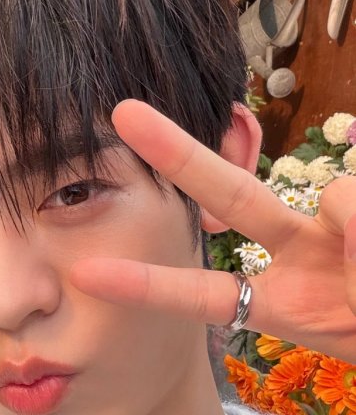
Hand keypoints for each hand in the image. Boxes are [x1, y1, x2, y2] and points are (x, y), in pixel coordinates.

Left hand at [70, 100, 355, 363]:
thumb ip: (350, 258)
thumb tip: (336, 194)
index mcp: (289, 305)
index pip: (208, 294)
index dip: (150, 286)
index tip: (85, 273)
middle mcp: (304, 255)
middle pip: (234, 197)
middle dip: (181, 154)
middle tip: (120, 109)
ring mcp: (338, 225)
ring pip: (335, 192)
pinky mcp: (355, 202)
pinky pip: (354, 193)